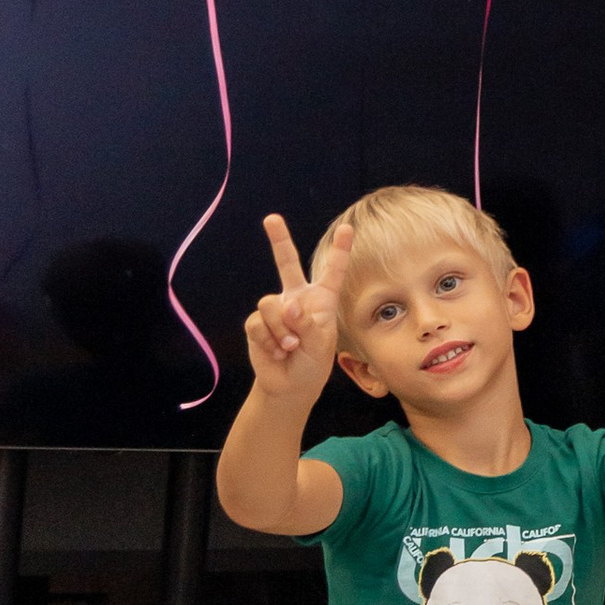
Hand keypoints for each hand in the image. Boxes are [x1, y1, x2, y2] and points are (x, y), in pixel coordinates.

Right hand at [244, 213, 347, 401]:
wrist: (289, 386)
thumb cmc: (312, 365)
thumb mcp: (320, 346)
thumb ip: (308, 324)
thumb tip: (288, 306)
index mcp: (321, 301)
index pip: (332, 272)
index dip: (340, 250)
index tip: (347, 228)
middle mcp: (297, 299)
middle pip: (287, 263)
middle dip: (278, 240)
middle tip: (271, 218)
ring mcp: (276, 310)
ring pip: (271, 304)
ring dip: (282, 330)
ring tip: (291, 346)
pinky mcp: (257, 323)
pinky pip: (257, 323)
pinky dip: (269, 340)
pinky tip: (276, 351)